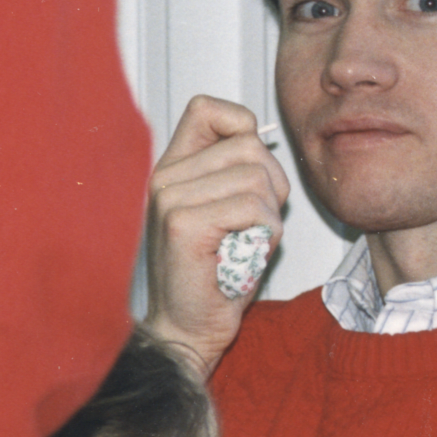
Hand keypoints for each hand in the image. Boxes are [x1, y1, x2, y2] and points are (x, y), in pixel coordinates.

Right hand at [143, 95, 289, 375]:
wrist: (188, 328)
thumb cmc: (216, 274)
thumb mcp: (230, 210)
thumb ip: (238, 170)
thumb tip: (262, 139)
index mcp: (172, 168)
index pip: (206, 108)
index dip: (241, 126)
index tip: (251, 169)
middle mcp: (164, 177)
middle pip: (248, 145)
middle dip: (272, 184)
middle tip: (255, 223)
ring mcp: (169, 198)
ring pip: (256, 177)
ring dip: (270, 215)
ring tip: (247, 242)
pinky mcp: (182, 224)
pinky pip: (254, 208)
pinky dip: (266, 234)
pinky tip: (244, 255)